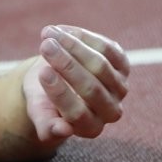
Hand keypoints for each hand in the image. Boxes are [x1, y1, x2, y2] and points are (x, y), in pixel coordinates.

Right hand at [23, 25, 129, 145]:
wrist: (54, 81)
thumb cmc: (43, 99)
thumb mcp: (38, 112)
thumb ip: (46, 125)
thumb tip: (62, 131)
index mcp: (89, 128)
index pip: (76, 113)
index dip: (60, 92)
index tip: (42, 72)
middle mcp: (110, 111)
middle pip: (90, 88)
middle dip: (66, 64)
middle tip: (45, 46)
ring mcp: (120, 88)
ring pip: (100, 65)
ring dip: (73, 46)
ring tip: (49, 34)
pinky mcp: (123, 65)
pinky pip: (107, 48)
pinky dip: (83, 37)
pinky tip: (61, 30)